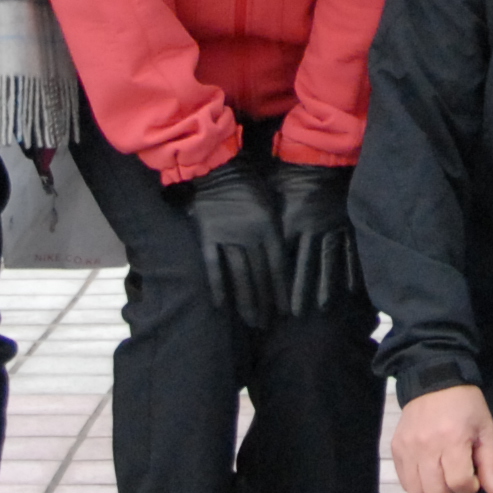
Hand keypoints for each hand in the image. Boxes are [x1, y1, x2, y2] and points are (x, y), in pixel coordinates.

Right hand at [182, 159, 287, 328]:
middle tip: (266, 324)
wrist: (220, 167)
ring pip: (239, 275)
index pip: (278, 267)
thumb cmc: (251, 186)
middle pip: (259, 276)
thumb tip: (284, 263)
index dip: (282, 291)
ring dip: (245, 301)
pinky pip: (213, 265)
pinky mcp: (207, 235)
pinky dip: (217, 285)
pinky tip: (222, 306)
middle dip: (264, 303)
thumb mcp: (272, 206)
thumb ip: (275, 233)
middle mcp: (251, 235)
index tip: (285, 311)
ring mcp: (228, 236)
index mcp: (269, 227)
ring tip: (250, 321)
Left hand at [272, 161, 360, 318]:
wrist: (320, 155)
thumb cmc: (290, 177)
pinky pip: (351, 249)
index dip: (279, 282)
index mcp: (292, 222)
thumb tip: (261, 254)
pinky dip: (351, 270)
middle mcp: (314, 228)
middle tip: (297, 315)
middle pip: (307, 266)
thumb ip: (270, 227)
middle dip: (301, 292)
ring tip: (323, 307)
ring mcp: (334, 226)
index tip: (274, 301)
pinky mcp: (349, 222)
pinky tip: (350, 288)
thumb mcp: (274, 200)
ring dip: (326, 286)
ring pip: (329, 262)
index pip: (284, 258)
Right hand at [393, 383, 492, 492]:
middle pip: (437, 492)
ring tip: (443, 478)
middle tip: (458, 478)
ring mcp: (408, 448)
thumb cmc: (466, 407)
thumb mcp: (486, 430)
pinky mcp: (396, 449)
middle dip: (453, 492)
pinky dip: (418, 484)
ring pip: (417, 492)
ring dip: (434, 492)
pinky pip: (404, 482)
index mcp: (452, 439)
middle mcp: (426, 446)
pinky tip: (429, 473)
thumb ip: (491, 463)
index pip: (459, 483)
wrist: (435, 382)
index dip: (470, 487)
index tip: (473, 476)